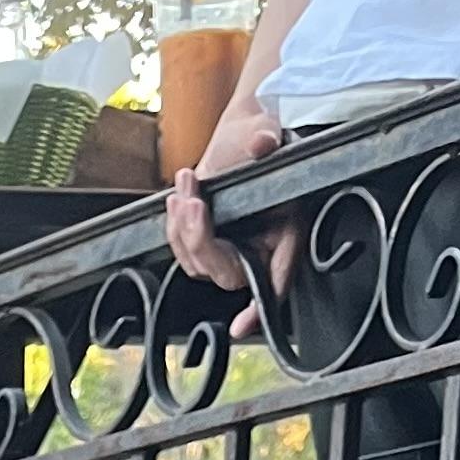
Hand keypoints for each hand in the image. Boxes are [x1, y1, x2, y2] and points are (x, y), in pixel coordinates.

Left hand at [166, 102, 295, 339]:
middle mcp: (256, 248)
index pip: (274, 283)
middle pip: (222, 271)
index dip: (258, 310)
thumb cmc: (271, 139)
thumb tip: (261, 142)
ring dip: (183, 228)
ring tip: (186, 189)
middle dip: (201, 241)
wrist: (250, 132)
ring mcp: (229, 246)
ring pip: (196, 262)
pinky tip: (179, 196)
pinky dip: (174, 225)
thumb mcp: (277, 136)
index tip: (241, 326)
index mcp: (285, 235)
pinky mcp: (205, 238)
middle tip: (195, 204)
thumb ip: (270, 140)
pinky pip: (182, 247)